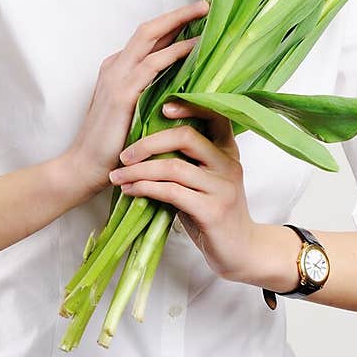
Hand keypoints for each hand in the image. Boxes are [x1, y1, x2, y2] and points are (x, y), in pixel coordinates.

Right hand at [64, 0, 209, 197]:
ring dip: (180, 25)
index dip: (172, 24)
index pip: (148, 38)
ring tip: (206, 16)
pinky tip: (194, 49)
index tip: (197, 17)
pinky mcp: (121, 94)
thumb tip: (185, 86)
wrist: (84, 168)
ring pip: (151, 38)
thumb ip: (153, 94)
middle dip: (179, 14)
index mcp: (117, 69)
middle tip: (206, 5)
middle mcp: (115, 67)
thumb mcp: (135, 112)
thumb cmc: (112, 146)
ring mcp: (117, 78)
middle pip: (149, 29)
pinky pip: (152, 65)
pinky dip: (175, 53)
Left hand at [107, 99, 259, 281]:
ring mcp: (222, 187)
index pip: (214, 114)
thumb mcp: (204, 181)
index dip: (188, 105)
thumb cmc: (214, 213)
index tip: (161, 108)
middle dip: (148, 143)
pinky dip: (145, 188)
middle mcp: (228, 164)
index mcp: (228, 151)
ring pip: (173, 167)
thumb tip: (143, 144)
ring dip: (138, 171)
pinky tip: (131, 191)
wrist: (240, 251)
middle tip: (123, 155)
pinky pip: (172, 192)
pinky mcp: (213, 210)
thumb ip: (186, 161)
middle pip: (186, 137)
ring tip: (117, 177)